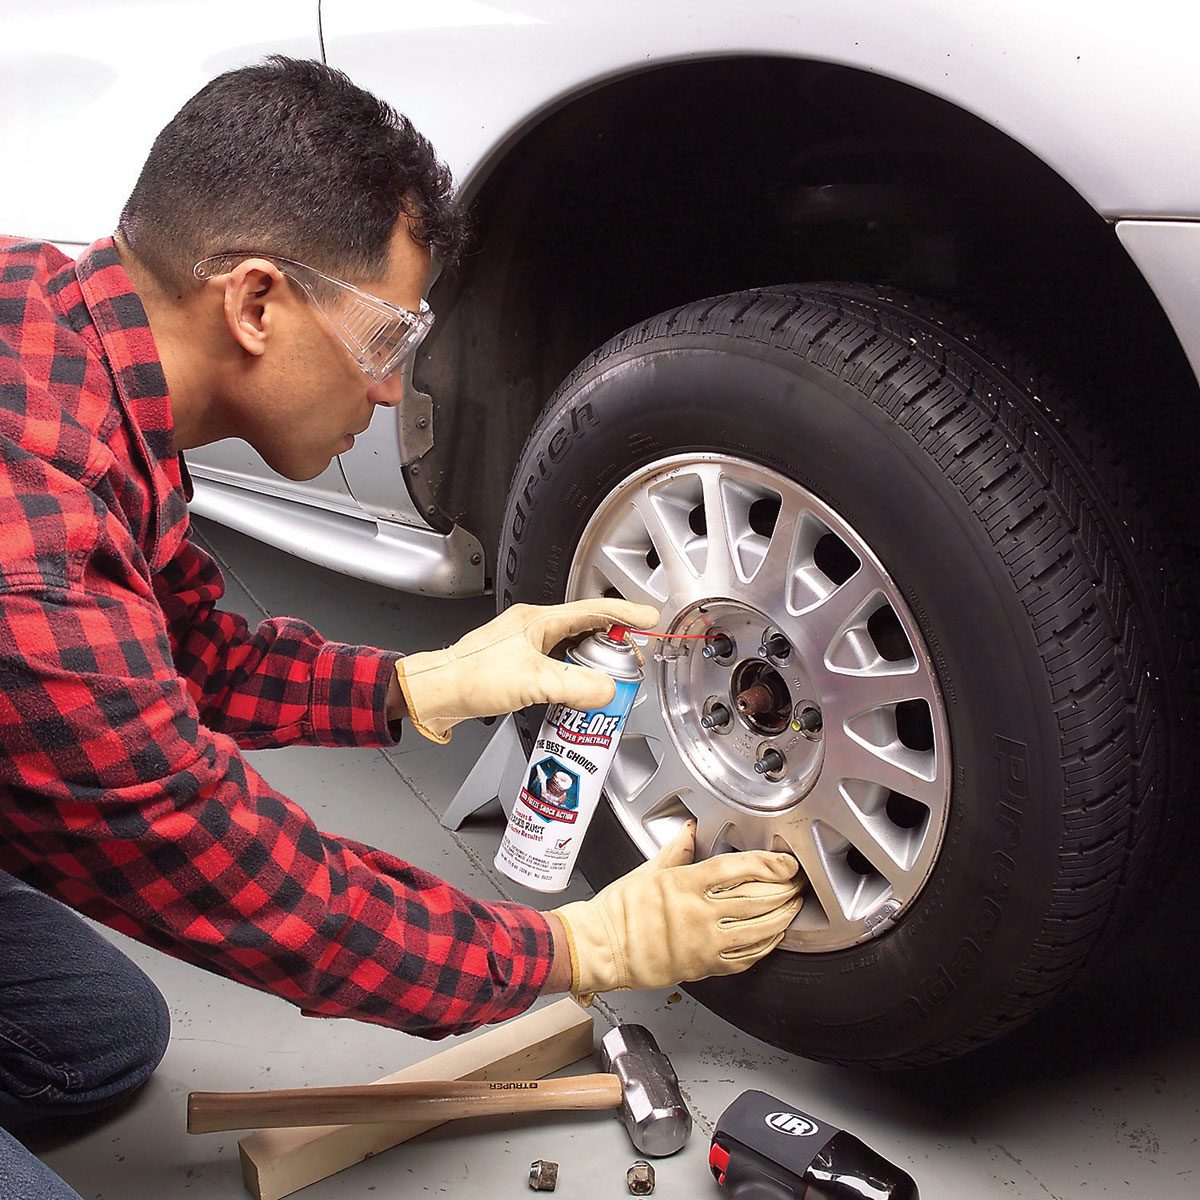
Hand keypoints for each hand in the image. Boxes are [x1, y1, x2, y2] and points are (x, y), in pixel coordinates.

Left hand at [394, 599, 658, 742]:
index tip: (650, 619)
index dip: (626, 613)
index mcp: (540, 620)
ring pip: (573, 648)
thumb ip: (575, 686)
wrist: (435, 693)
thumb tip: (607, 691)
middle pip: (587, 629)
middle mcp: (535, 628)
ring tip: (612, 680)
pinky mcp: (520, 665)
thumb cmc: (471, 678)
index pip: (593, 609)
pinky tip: (579, 694)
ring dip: (594, 662)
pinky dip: (576, 676)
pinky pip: (559, 664)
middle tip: (633, 662)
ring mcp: (527, 645)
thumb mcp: (532, 682)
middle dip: (614, 643)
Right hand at [551, 822, 804, 1000]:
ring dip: (781, 919)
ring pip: (756, 932)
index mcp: (684, 884)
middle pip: (755, 900)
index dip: (768, 865)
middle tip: (797, 884)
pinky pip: (743, 959)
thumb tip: (692, 829)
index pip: (736, 870)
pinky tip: (772, 938)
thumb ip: (677, 850)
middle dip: (783, 891)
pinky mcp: (702, 967)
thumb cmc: (619, 910)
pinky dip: (764, 947)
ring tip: (792, 908)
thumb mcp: (648, 870)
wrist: (601, 948)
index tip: (786, 863)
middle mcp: (697, 914)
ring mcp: (702, 943)